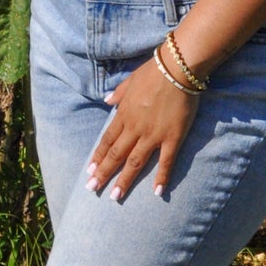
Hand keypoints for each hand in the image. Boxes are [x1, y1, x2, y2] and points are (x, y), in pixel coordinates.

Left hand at [87, 55, 198, 199]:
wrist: (176, 69)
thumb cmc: (153, 72)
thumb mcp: (129, 80)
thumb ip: (118, 94)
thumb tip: (107, 101)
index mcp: (124, 114)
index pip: (107, 140)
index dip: (98, 156)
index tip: (90, 170)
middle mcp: (135, 127)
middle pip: (116, 154)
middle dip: (104, 172)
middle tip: (93, 189)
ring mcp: (153, 134)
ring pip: (135, 162)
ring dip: (125, 180)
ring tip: (115, 196)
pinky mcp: (172, 138)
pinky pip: (166, 161)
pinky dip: (161, 177)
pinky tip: (157, 192)